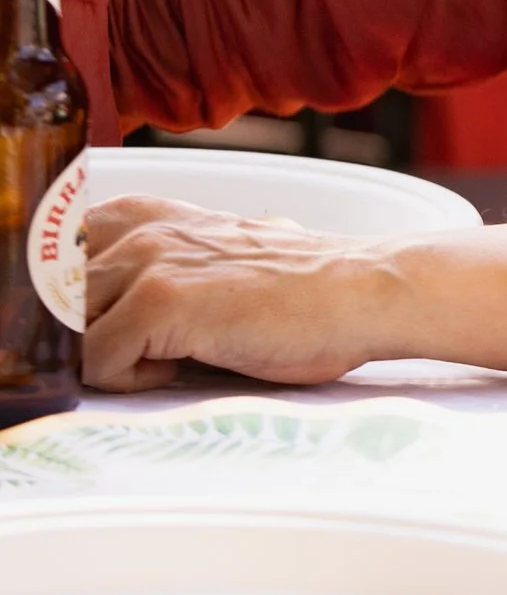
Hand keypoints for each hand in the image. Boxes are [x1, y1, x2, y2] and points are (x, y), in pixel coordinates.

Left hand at [83, 194, 399, 391]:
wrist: (364, 292)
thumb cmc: (305, 289)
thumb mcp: (217, 260)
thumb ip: (160, 270)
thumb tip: (111, 314)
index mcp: (149, 215)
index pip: (52, 255)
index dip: (63, 304)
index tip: (92, 331)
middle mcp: (142, 229)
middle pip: (52, 300)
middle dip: (81, 337)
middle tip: (134, 353)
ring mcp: (150, 260)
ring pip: (68, 329)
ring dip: (104, 357)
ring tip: (160, 356)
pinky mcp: (162, 301)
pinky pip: (97, 361)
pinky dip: (129, 379)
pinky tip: (180, 366)